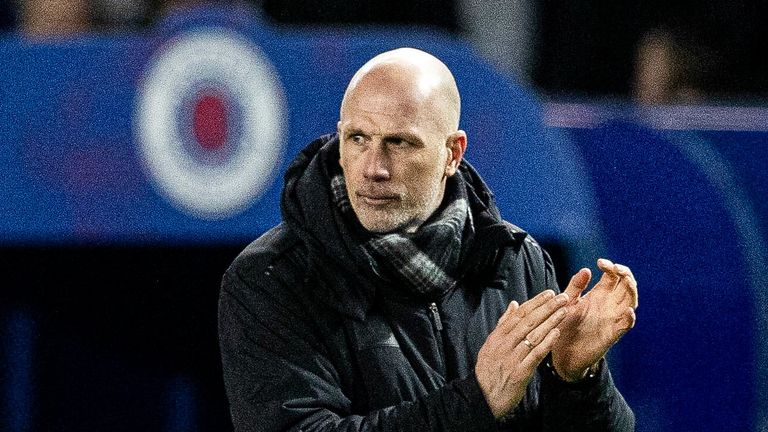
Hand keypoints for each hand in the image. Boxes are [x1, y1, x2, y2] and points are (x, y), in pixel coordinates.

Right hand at [476, 290, 569, 417]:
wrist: (483, 397)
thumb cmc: (489, 371)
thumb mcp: (491, 345)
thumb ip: (503, 324)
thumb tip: (513, 304)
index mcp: (497, 336)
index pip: (518, 314)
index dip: (535, 302)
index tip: (549, 293)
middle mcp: (504, 344)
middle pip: (528, 321)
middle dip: (547, 308)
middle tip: (562, 297)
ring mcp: (512, 358)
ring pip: (533, 335)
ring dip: (550, 321)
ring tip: (564, 310)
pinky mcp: (520, 372)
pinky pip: (535, 354)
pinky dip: (546, 342)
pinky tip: (557, 333)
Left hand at [552, 258, 637, 381]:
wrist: (561, 352)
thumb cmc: (564, 325)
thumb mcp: (568, 302)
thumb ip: (575, 287)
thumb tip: (586, 269)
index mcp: (599, 294)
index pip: (613, 276)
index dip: (611, 266)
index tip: (600, 263)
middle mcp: (609, 304)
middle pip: (626, 285)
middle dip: (625, 274)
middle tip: (616, 268)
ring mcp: (613, 318)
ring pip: (631, 301)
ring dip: (632, 290)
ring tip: (626, 280)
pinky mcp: (612, 334)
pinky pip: (626, 325)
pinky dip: (629, 318)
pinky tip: (628, 311)